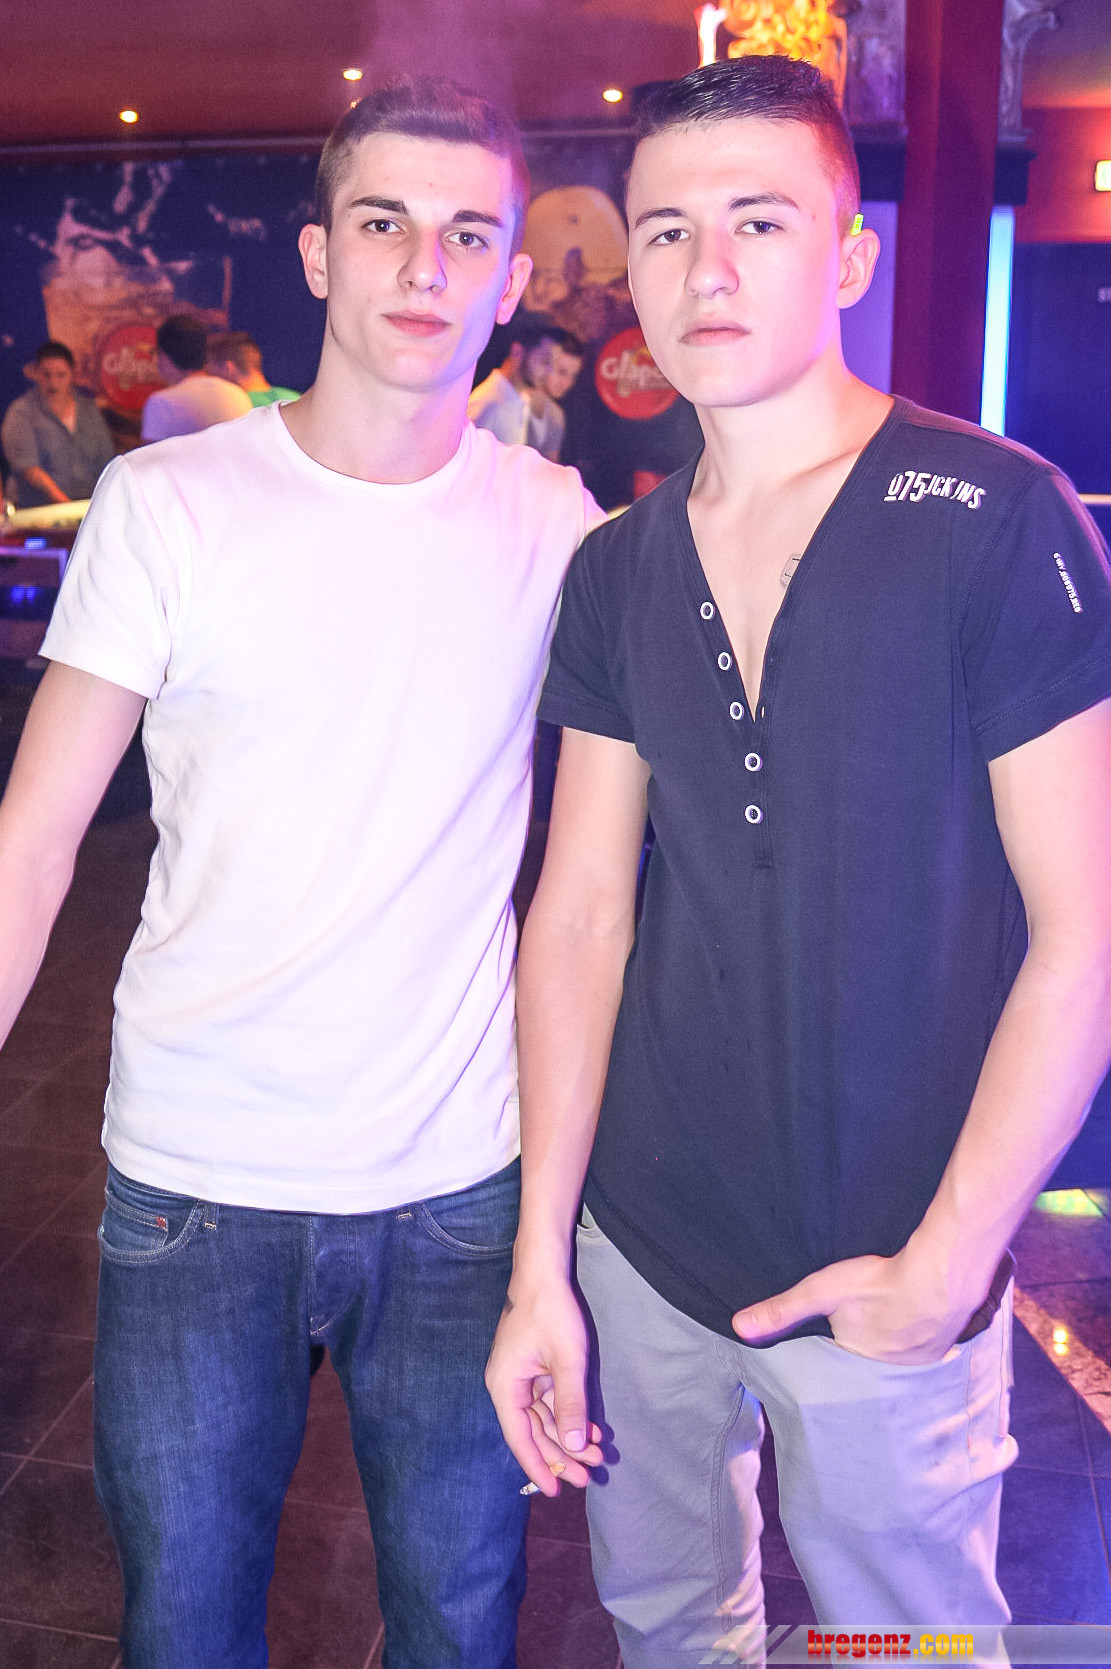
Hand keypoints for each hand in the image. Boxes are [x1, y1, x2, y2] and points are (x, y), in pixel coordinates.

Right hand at [485, 1271, 603, 1495]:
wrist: (543, 1272)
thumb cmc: (551, 1312)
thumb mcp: (567, 1361)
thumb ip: (571, 1404)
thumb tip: (575, 1445)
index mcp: (505, 1387)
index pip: (521, 1438)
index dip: (539, 1466)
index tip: (557, 1491)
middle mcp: (508, 1386)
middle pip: (534, 1432)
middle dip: (562, 1454)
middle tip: (589, 1477)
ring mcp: (520, 1377)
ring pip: (544, 1418)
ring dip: (569, 1436)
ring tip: (597, 1455)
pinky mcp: (532, 1368)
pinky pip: (550, 1400)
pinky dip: (569, 1414)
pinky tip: (592, 1429)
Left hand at [731, 1248, 973, 1364]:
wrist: (940, 1276)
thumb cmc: (878, 1283)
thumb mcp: (821, 1292)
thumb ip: (782, 1309)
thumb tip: (739, 1326)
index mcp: (853, 1361)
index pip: (835, 1359)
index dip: (832, 1343)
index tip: (834, 1331)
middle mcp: (886, 1370)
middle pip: (867, 1357)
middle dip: (865, 1343)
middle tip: (866, 1322)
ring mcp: (918, 1361)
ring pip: (897, 1353)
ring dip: (893, 1339)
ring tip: (889, 1318)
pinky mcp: (942, 1347)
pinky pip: (924, 1346)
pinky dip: (918, 1333)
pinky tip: (917, 1314)